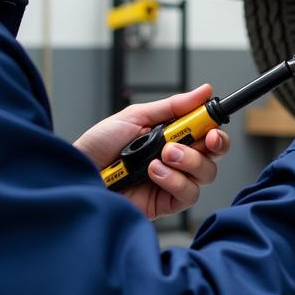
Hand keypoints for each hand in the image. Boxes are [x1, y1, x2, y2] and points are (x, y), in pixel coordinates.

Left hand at [74, 83, 230, 219]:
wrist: (77, 172)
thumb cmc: (98, 146)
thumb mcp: (135, 117)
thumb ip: (172, 106)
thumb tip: (203, 91)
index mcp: (172, 137)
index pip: (207, 133)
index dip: (216, 128)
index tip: (214, 124)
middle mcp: (176, 160)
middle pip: (214, 155)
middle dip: (214, 144)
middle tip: (205, 138)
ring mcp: (172, 182)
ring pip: (206, 174)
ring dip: (189, 161)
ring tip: (163, 155)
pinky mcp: (165, 203)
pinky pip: (188, 194)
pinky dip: (174, 180)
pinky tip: (154, 172)